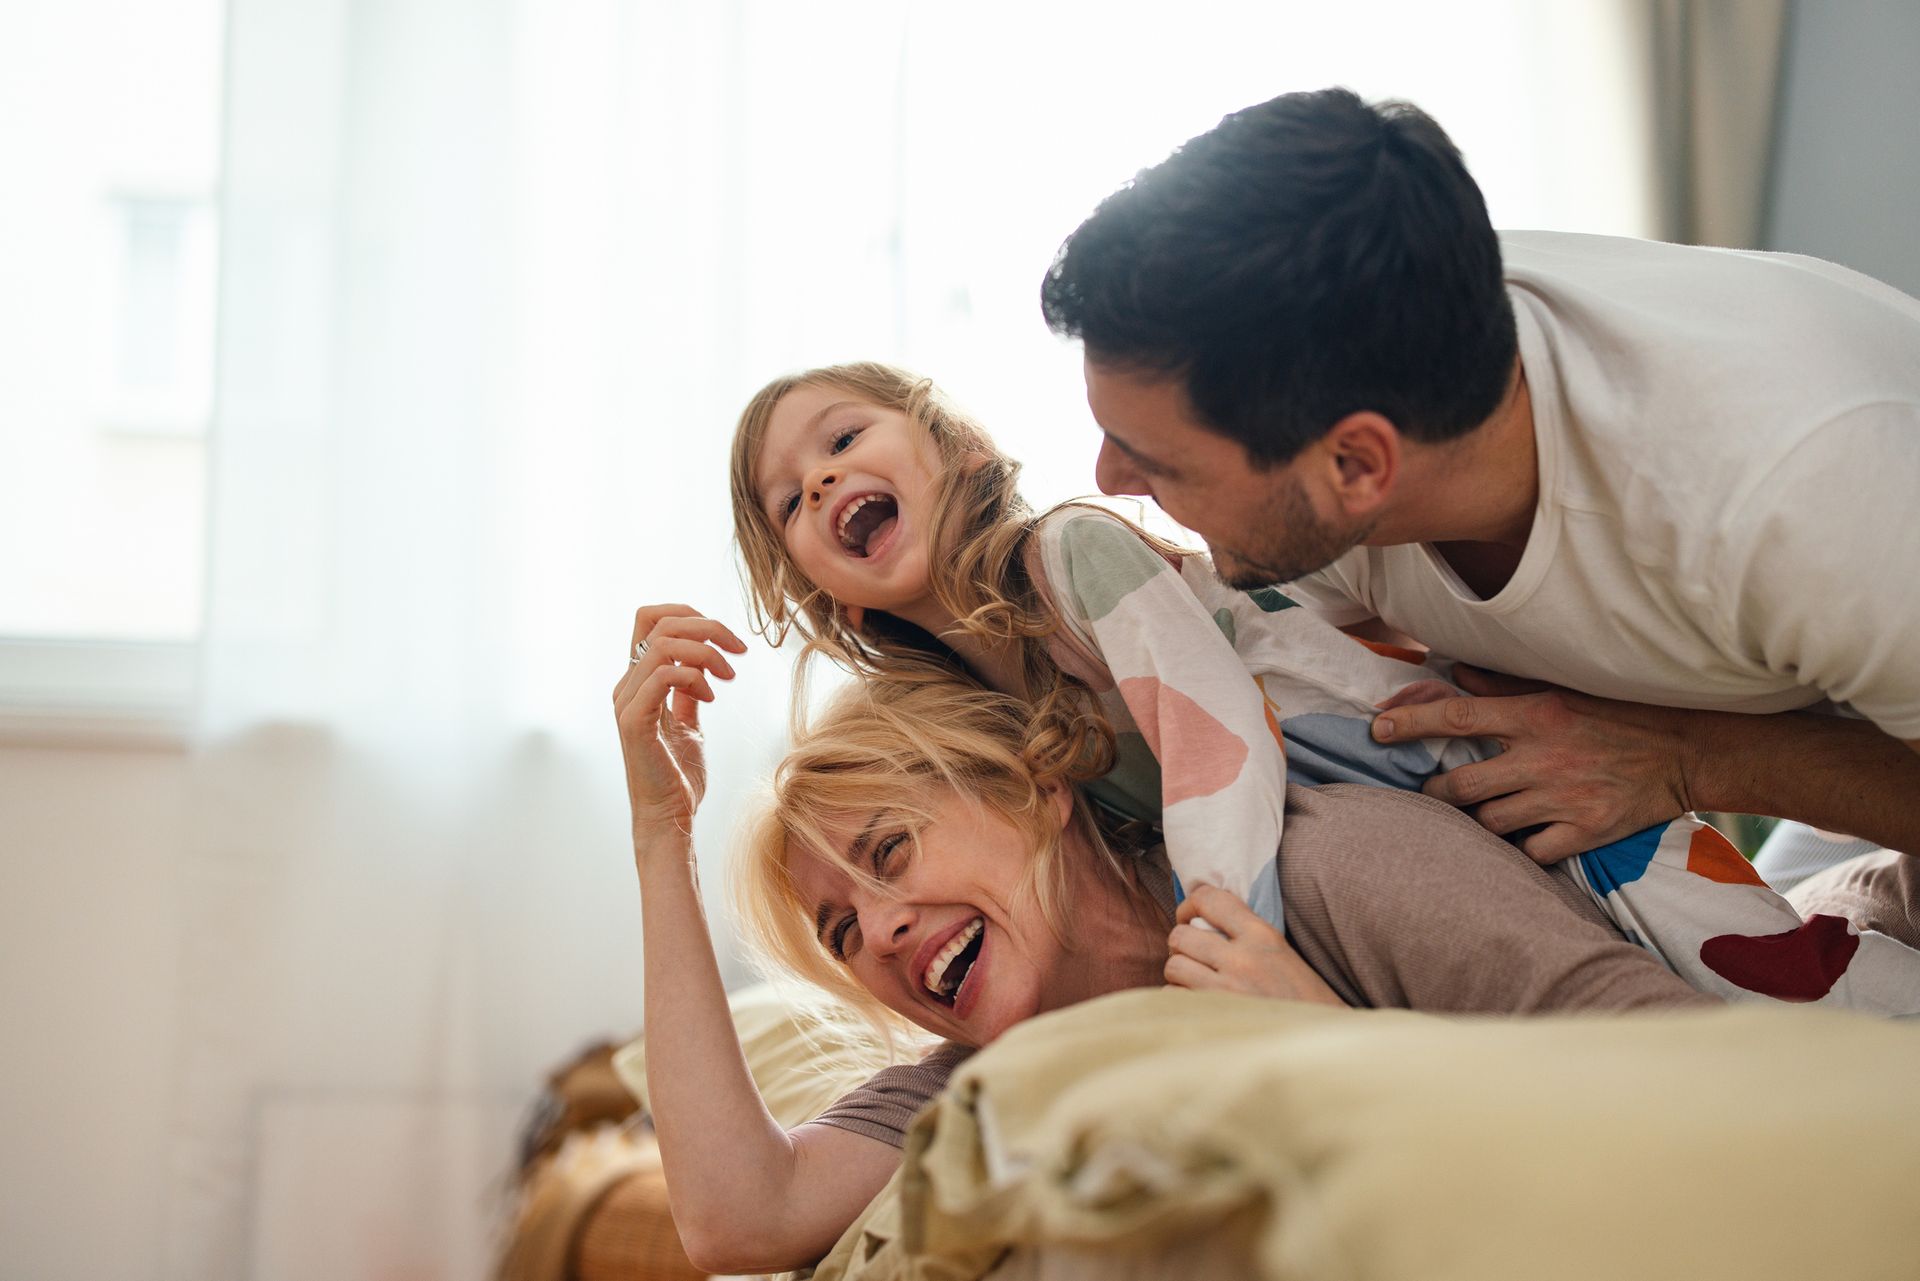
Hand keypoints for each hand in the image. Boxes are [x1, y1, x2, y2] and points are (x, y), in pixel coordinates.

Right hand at [611, 604, 748, 839]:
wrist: (670, 817)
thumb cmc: (679, 776)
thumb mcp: (689, 725)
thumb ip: (688, 694)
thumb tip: (702, 667)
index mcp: (638, 682)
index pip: (650, 620)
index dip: (688, 613)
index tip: (725, 637)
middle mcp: (627, 686)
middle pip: (658, 623)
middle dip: (706, 627)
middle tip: (738, 650)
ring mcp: (627, 703)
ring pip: (661, 645)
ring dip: (705, 653)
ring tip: (729, 676)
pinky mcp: (634, 722)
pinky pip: (662, 677)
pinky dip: (694, 678)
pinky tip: (711, 698)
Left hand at [1164, 884, 1343, 1005]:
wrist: (1321, 1042)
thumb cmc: (1304, 999)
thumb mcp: (1282, 954)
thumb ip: (1245, 935)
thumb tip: (1197, 922)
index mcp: (1263, 935)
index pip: (1208, 899)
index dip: (1189, 905)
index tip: (1188, 917)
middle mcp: (1243, 959)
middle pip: (1180, 936)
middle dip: (1181, 945)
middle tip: (1192, 956)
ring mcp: (1228, 991)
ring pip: (1174, 966)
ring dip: (1179, 973)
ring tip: (1196, 981)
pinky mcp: (1217, 1018)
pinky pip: (1176, 998)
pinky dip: (1180, 1000)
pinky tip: (1200, 1005)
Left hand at [1371, 664, 1694, 862]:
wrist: (1685, 752)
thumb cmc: (1616, 716)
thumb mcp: (1560, 690)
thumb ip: (1502, 688)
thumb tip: (1452, 672)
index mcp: (1534, 716)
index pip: (1457, 717)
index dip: (1411, 723)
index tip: (1377, 728)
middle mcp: (1542, 758)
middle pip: (1460, 785)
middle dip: (1437, 792)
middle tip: (1435, 791)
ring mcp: (1562, 799)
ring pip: (1489, 823)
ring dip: (1480, 820)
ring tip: (1487, 812)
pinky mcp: (1585, 833)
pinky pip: (1531, 852)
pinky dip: (1523, 847)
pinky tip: (1527, 836)